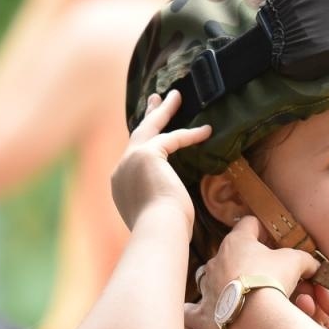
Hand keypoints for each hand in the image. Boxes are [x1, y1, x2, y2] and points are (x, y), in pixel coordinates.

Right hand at [110, 91, 210, 230]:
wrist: (157, 232)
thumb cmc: (165, 232)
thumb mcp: (161, 214)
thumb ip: (161, 203)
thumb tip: (172, 206)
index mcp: (122, 187)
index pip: (134, 159)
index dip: (147, 145)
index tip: (156, 139)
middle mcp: (121, 171)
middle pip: (136, 137)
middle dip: (148, 117)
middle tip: (155, 99)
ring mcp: (130, 161)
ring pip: (149, 129)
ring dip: (164, 111)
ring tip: (176, 95)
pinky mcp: (146, 155)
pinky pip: (172, 139)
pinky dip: (190, 135)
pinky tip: (206, 131)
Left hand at [184, 217, 320, 328]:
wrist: (254, 317)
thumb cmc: (272, 280)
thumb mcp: (295, 262)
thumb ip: (303, 258)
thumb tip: (312, 264)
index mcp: (236, 242)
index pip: (248, 224)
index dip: (262, 230)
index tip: (273, 240)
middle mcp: (216, 260)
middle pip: (231, 253)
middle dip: (247, 261)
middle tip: (266, 274)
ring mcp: (206, 286)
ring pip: (212, 278)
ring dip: (225, 283)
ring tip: (245, 295)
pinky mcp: (201, 312)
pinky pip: (193, 311)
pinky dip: (198, 312)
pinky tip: (205, 314)